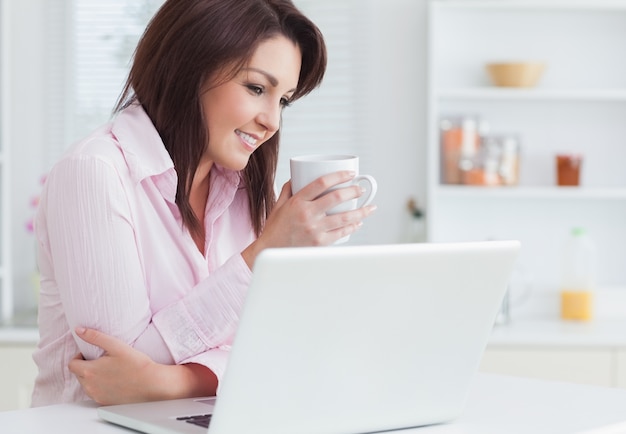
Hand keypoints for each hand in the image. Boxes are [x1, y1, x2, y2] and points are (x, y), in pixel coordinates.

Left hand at [68, 327, 217, 404]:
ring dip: (92, 377)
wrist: (152, 384)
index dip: (79, 357)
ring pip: (86, 384)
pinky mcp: (104, 402)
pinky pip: (95, 393)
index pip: (71, 364)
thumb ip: (95, 337)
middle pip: (78, 374)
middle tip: (102, 360)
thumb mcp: (116, 346)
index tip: (90, 354)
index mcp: (89, 371)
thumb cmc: (136, 364)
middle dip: (86, 366)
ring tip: (108, 370)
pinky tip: (114, 380)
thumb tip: (79, 330)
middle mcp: (90, 386)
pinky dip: (100, 386)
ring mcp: (97, 396)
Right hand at [243, 171, 375, 265]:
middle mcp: (307, 214)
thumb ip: (289, 189)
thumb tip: (298, 176)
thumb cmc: (275, 229)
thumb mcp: (279, 205)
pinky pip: (340, 233)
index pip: (322, 183)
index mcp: (297, 201)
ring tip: (369, 207)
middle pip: (336, 197)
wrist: (270, 251)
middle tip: (361, 189)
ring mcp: (314, 229)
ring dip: (360, 211)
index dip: (339, 176)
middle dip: (353, 191)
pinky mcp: (319, 243)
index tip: (350, 174)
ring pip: (343, 217)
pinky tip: (358, 223)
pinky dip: (352, 227)